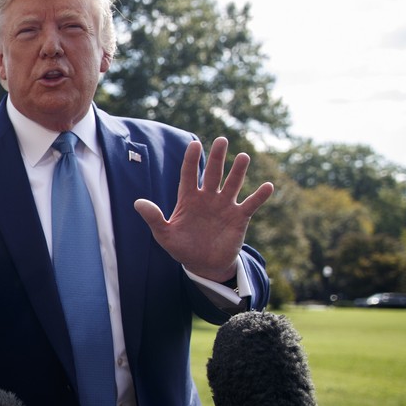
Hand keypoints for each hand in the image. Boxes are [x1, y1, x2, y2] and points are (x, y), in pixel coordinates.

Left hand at [134, 137, 273, 282]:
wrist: (204, 265)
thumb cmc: (182, 248)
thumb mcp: (165, 235)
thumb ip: (154, 218)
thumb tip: (137, 202)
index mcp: (189, 198)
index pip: (188, 174)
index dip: (190, 159)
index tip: (194, 143)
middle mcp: (208, 197)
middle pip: (212, 173)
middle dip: (217, 157)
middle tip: (222, 140)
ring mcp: (224, 206)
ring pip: (232, 184)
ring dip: (238, 171)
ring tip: (243, 157)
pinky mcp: (239, 217)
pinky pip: (250, 204)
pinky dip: (259, 196)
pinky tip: (267, 186)